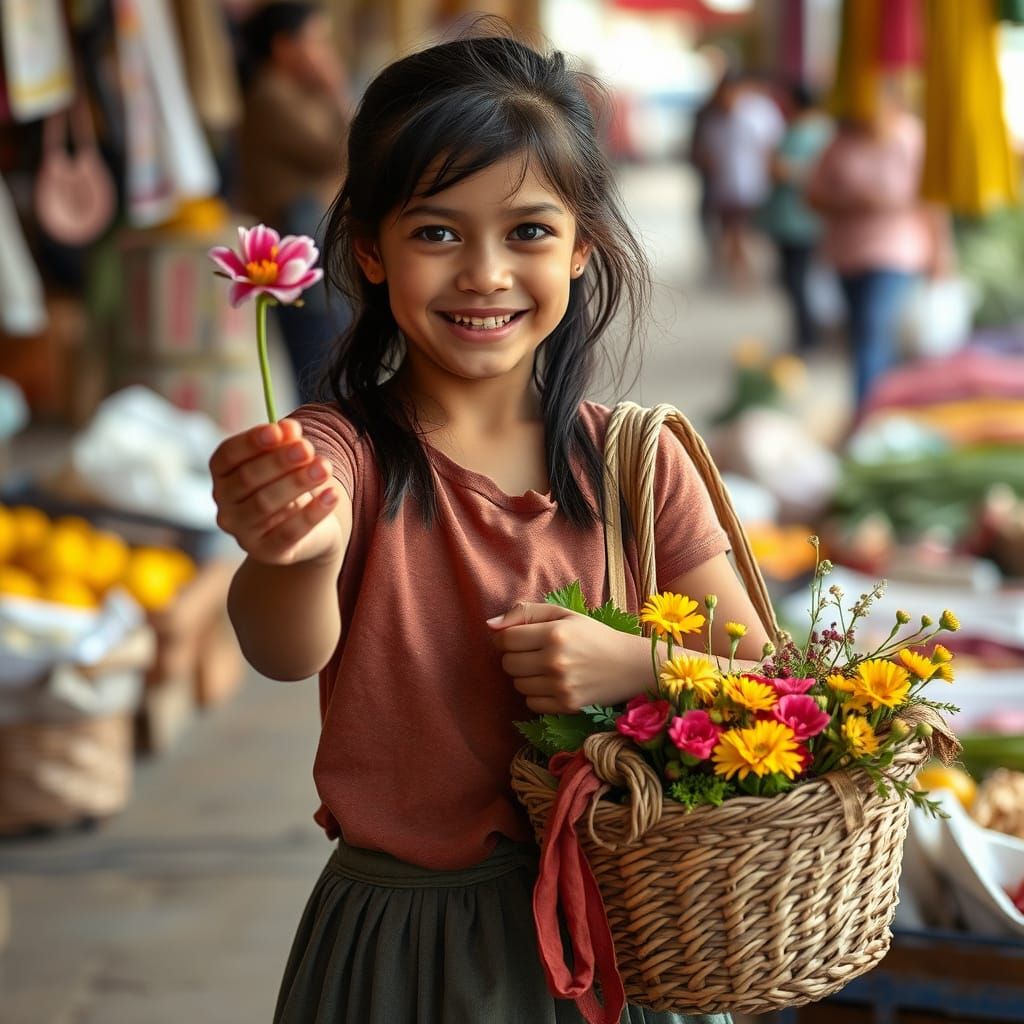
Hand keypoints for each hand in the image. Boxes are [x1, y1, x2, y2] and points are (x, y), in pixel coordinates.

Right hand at [210, 418, 343, 567]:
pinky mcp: (267, 552)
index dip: (251, 442)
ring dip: (297, 483)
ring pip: (266, 504)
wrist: (307, 533)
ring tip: (324, 467)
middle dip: (279, 461)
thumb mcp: (289, 463)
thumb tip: (290, 428)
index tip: (278, 430)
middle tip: (307, 448)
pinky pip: (289, 532)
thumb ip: (286, 444)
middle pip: (247, 479)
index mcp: (223, 478)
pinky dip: (313, 512)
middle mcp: (225, 507)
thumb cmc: (290, 488)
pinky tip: (332, 495)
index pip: (227, 456)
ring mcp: (243, 533)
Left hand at [487, 602, 645, 713]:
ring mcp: (561, 686)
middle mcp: (555, 660)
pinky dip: (537, 695)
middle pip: (508, 664)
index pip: (505, 639)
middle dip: (515, 658)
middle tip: (533, 653)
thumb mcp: (563, 614)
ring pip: (518, 685)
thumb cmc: (594, 635)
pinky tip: (553, 684)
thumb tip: (490, 625)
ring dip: (526, 677)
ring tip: (546, 668)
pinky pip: (531, 703)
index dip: (505, 638)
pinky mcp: (567, 705)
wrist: (630, 665)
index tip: (517, 638)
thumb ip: (525, 613)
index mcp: (554, 633)